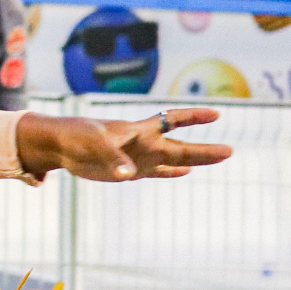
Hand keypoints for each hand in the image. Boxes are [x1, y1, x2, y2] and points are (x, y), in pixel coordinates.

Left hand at [17, 108, 232, 182]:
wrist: (59, 145)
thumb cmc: (77, 136)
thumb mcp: (94, 144)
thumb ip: (113, 159)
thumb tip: (128, 175)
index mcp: (139, 131)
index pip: (172, 120)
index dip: (193, 117)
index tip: (216, 114)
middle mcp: (144, 143)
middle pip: (180, 145)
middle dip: (205, 149)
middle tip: (230, 151)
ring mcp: (138, 157)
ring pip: (173, 159)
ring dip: (194, 160)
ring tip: (219, 157)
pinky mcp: (128, 170)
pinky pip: (155, 172)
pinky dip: (170, 172)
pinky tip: (185, 172)